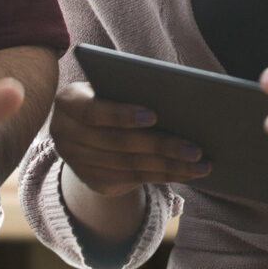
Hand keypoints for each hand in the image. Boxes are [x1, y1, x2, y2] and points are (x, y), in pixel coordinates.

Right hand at [50, 81, 210, 198]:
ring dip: (170, 167)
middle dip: (160, 146)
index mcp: (68, 102)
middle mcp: (65, 134)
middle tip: (196, 148)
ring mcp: (77, 162)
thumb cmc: (109, 95)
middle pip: (118, 143)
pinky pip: (133, 180)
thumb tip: (176, 99)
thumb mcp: (110, 87)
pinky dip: (164, 176)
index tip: (154, 116)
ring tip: (201, 164)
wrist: (85, 128)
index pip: (93, 111)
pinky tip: (188, 173)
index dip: (122, 115)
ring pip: (129, 166)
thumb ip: (129, 89)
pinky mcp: (93, 181)